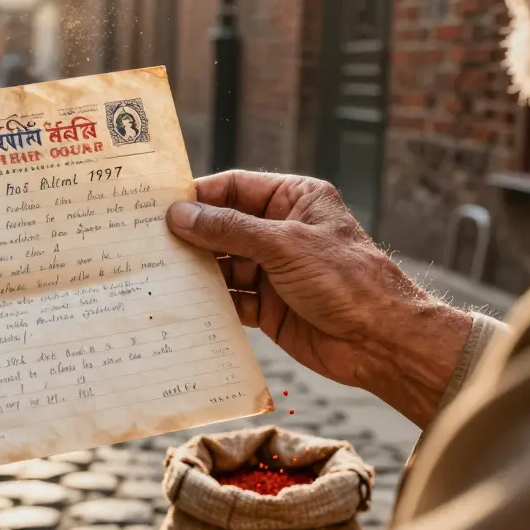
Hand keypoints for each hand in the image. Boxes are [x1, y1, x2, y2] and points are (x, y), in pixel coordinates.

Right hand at [167, 171, 470, 426]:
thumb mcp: (284, 245)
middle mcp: (281, 232)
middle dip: (191, 236)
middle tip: (148, 241)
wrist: (381, 341)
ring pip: (222, 264)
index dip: (199, 195)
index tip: (160, 204)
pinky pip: (230, 298)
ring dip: (196, 271)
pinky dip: (209, 302)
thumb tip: (180, 215)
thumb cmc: (347, 280)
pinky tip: (183, 303)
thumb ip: (230, 229)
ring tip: (158, 273)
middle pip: (224, 227)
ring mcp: (274, 270)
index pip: (236, 188)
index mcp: (295, 200)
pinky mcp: (268, 306)